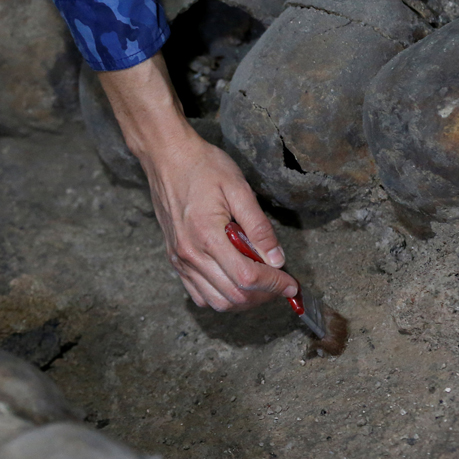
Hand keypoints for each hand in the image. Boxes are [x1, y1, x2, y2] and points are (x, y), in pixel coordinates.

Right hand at [97, 54, 298, 310]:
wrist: (166, 157)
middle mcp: (190, 254)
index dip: (274, 285)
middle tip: (280, 282)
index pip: (247, 277)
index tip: (291, 283)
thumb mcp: (238, 188)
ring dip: (244, 300)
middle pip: (233, 296)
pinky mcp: (175, 258)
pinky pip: (198, 294)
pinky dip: (221, 297)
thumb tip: (276, 259)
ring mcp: (180, 259)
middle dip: (263, 295)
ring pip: (216, 302)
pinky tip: (235, 281)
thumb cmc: (203, 167)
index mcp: (207, 236)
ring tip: (261, 284)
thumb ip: (258, 226)